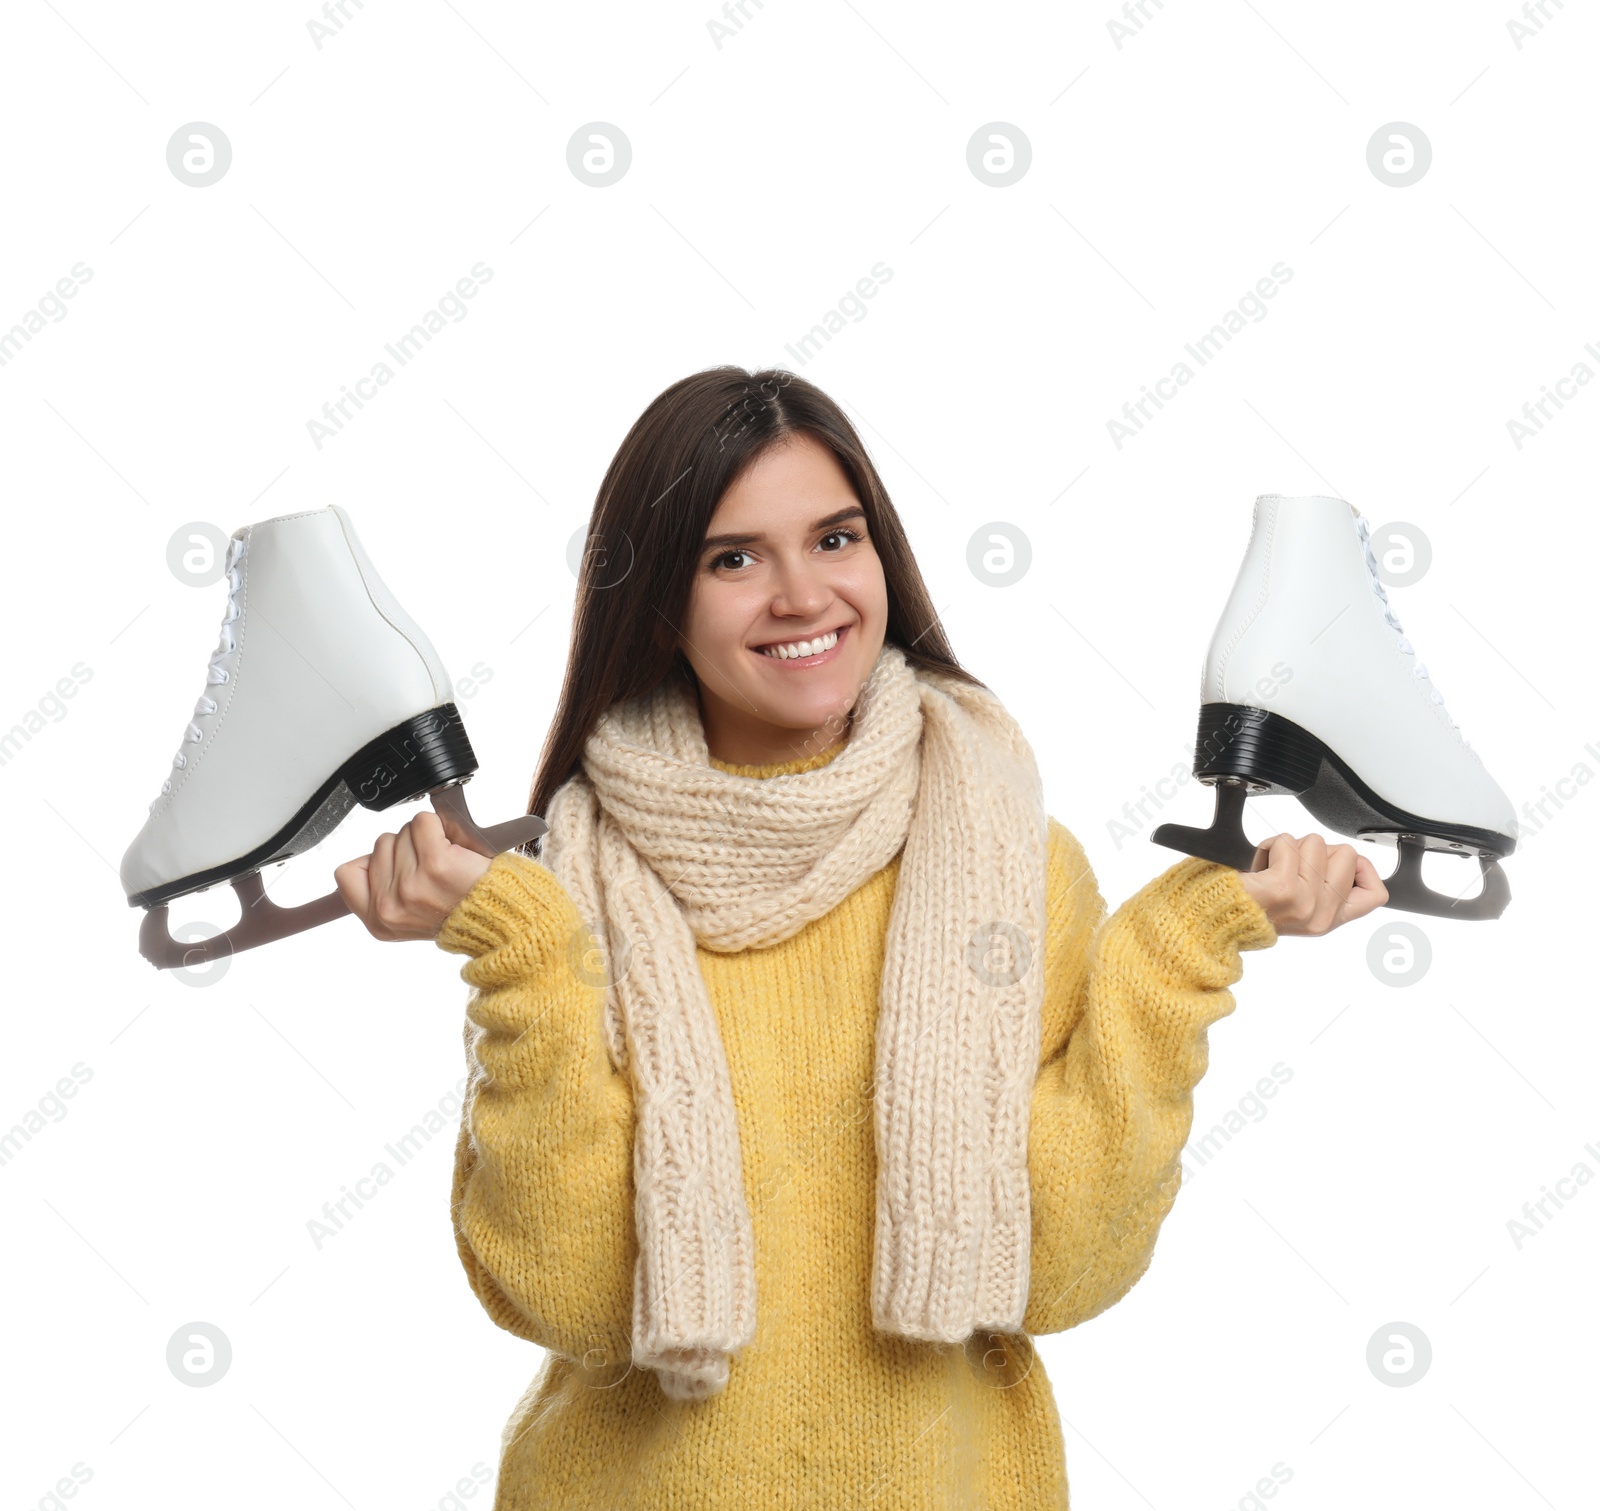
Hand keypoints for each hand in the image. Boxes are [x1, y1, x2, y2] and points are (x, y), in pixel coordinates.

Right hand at [334, 809, 494, 941]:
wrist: (503, 917)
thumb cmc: (463, 910)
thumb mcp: (409, 916)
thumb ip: (383, 890)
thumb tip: (367, 859)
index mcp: (379, 921)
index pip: (346, 874)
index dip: (370, 862)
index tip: (392, 867)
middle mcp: (390, 906)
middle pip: (379, 845)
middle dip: (407, 848)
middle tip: (433, 870)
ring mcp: (410, 885)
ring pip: (402, 832)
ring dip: (425, 838)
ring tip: (446, 861)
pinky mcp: (435, 863)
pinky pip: (423, 822)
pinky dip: (440, 826)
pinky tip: (453, 848)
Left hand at [1235, 832, 1388, 935]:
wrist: (1211, 918)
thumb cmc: (1247, 905)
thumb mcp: (1298, 904)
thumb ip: (1325, 887)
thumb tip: (1345, 857)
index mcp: (1328, 920)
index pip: (1376, 893)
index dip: (1364, 868)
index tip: (1337, 864)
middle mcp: (1320, 916)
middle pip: (1346, 854)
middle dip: (1315, 850)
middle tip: (1289, 869)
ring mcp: (1304, 903)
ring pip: (1316, 843)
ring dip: (1289, 846)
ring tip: (1270, 868)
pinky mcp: (1283, 889)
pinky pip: (1288, 843)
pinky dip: (1270, 845)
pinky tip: (1259, 864)